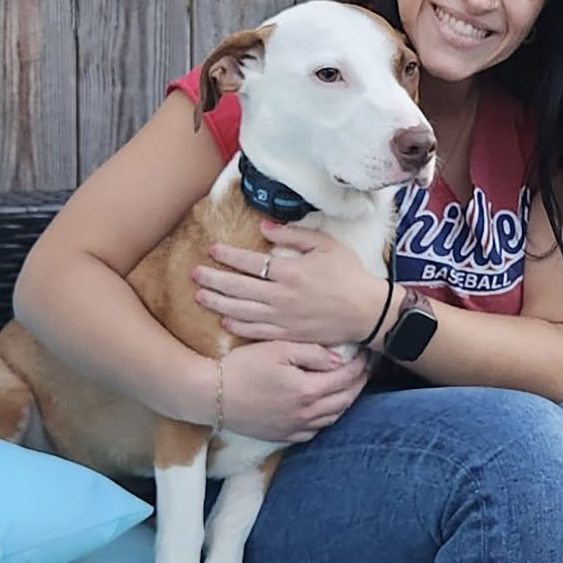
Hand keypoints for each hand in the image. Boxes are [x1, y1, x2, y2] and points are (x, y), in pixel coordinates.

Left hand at [193, 219, 387, 346]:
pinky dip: (238, 327)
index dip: (228, 255)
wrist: (367, 312)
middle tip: (195, 273)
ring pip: (242, 312)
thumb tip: (265, 226)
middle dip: (213, 280)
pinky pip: (256, 332)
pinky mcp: (288, 335)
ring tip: (199, 297)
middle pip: (238, 288)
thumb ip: (294, 234)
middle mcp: (282, 296)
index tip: (212, 249)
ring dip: (218, 304)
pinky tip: (224, 321)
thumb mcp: (325, 245)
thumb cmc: (349, 274)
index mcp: (290, 271)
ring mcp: (283, 319)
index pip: (250, 262)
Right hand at [218, 339, 368, 443]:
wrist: (211, 395)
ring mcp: (293, 428)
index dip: (360, 365)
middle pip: (344, 401)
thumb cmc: (242, 366)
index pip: (346, 378)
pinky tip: (326, 408)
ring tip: (351, 386)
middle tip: (366, 368)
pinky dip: (326, 418)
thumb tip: (339, 358)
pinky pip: (314, 431)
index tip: (366, 352)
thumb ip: (312, 353)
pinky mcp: (281, 436)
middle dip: (358, 383)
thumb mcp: (278, 349)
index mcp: (307, 390)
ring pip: (332, 418)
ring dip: (346, 402)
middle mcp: (305, 414)